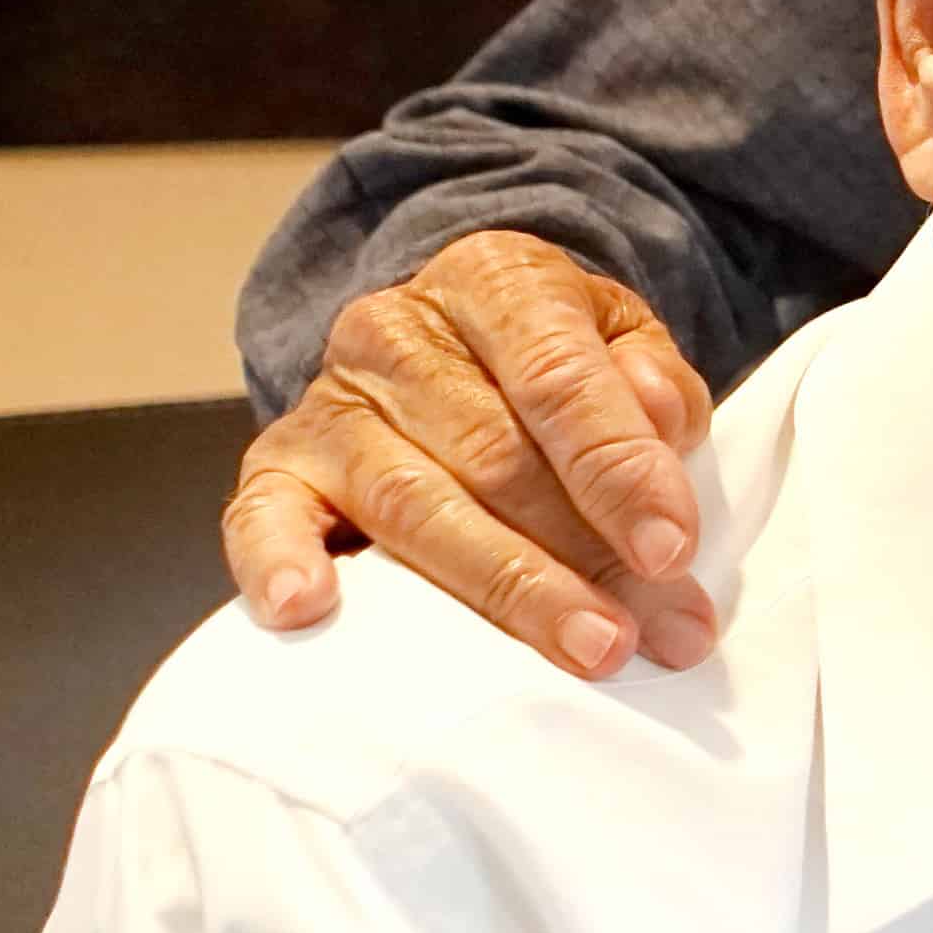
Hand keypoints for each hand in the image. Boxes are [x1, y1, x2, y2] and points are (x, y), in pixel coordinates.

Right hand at [222, 230, 720, 677]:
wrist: (459, 346)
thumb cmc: (556, 361)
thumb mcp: (626, 344)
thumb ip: (657, 385)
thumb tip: (661, 423)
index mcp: (495, 283)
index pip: (557, 377)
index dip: (617, 470)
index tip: (671, 548)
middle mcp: (396, 333)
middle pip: (492, 457)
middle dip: (583, 556)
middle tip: (650, 632)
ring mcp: (330, 403)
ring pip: (411, 503)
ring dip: (504, 590)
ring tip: (586, 649)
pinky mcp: (277, 466)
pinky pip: (262, 516)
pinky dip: (276, 561)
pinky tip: (307, 608)